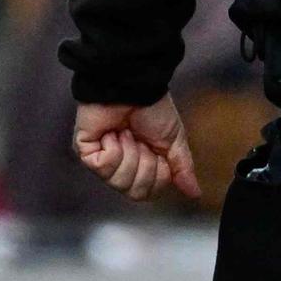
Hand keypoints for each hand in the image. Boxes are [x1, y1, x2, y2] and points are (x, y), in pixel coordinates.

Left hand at [73, 99, 203, 203]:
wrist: (134, 87)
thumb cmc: (152, 108)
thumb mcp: (174, 140)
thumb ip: (182, 168)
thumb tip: (195, 193)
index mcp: (142, 166)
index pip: (149, 193)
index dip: (158, 174)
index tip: (157, 150)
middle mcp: (121, 168)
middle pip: (134, 192)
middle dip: (145, 165)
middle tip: (142, 141)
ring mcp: (102, 161)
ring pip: (118, 182)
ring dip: (130, 154)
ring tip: (127, 133)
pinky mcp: (85, 152)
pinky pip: (102, 167)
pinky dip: (114, 148)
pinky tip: (112, 133)